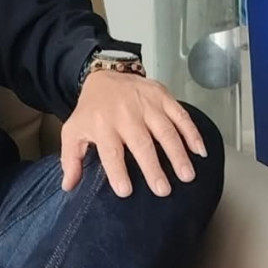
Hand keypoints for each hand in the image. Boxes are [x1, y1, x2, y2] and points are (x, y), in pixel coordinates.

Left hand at [61, 70, 206, 197]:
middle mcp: (125, 113)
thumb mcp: (73, 131)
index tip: (126, 192)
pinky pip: (180, 115)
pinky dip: (192, 133)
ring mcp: (146, 103)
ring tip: (187, 176)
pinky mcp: (162, 96)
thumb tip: (68, 186)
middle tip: (163, 190)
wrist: (104, 75)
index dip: (117, 171)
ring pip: (164, 130)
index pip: (110, 151)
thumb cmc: (91, 111)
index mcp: (101, 125)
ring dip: (177, 153)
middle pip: (141, 143)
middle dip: (153, 167)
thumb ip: (71, 159)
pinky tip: (199, 151)